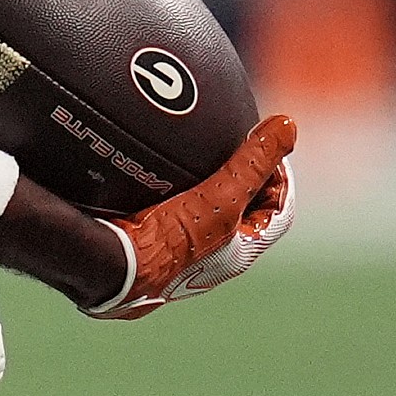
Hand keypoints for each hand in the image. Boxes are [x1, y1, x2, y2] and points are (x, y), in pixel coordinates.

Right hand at [84, 114, 296, 320]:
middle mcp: (210, 258)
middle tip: (229, 141)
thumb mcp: (220, 198)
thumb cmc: (168, 243)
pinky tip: (140, 164)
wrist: (108, 271)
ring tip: (188, 148)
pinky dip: (161, 185)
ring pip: (198, 209)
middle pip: (238, 210)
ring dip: (198, 180)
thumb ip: (253, 163)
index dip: (279, 175)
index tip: (268, 142)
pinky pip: (161, 207)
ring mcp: (175, 253)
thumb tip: (288, 124)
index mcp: (239, 254)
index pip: (277, 211)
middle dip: (238, 176)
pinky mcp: (143, 243)